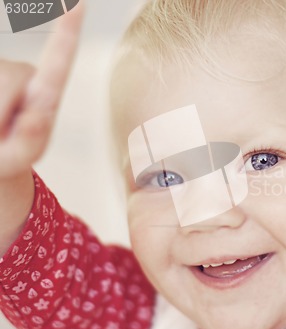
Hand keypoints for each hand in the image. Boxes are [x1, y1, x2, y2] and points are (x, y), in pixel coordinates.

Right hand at [0, 4, 83, 177]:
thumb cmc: (9, 156)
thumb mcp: (19, 158)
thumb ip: (30, 141)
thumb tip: (37, 115)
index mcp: (44, 95)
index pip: (59, 62)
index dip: (67, 33)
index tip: (80, 5)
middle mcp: (22, 74)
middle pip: (10, 78)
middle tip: (0, 134)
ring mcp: (1, 68)